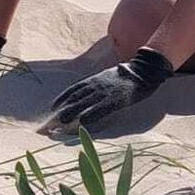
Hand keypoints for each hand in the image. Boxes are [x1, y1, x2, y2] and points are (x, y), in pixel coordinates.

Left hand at [39, 47, 173, 135]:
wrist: (143, 71)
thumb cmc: (124, 77)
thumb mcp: (105, 78)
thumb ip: (94, 85)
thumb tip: (83, 95)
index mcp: (93, 80)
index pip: (72, 90)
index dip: (61, 99)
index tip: (51, 108)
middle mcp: (95, 86)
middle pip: (74, 98)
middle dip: (62, 110)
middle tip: (52, 120)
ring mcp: (105, 92)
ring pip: (84, 104)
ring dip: (72, 113)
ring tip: (60, 123)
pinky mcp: (115, 100)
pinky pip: (101, 109)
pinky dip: (91, 115)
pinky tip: (83, 122)